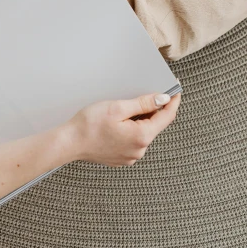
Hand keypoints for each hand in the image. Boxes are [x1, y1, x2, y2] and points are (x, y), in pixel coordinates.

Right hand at [61, 92, 180, 166]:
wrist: (70, 143)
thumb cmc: (89, 125)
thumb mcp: (118, 107)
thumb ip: (143, 104)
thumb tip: (163, 99)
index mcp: (142, 136)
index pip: (166, 117)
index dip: (173, 102)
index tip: (176, 90)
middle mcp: (139, 149)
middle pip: (155, 125)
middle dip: (153, 109)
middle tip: (143, 94)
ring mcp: (131, 156)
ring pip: (143, 132)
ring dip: (140, 119)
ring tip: (123, 109)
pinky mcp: (122, 157)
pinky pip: (133, 140)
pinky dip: (131, 129)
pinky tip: (118, 122)